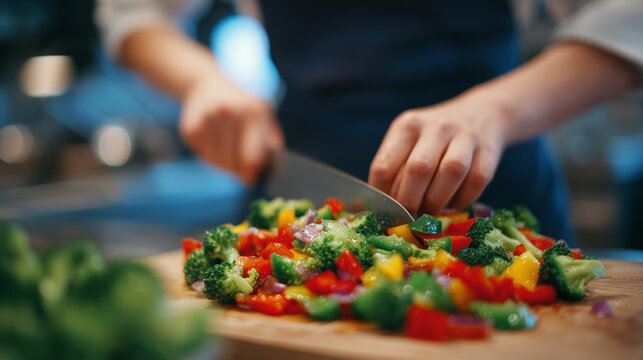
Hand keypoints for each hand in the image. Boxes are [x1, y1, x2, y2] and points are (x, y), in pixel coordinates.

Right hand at [179, 74, 283, 184]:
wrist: (207, 83)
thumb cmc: (244, 104)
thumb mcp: (264, 115)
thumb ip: (270, 143)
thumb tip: (270, 172)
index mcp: (251, 110)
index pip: (251, 157)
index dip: (252, 173)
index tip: (252, 179)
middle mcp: (227, 113)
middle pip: (233, 163)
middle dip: (239, 171)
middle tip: (243, 170)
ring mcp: (206, 120)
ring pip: (218, 162)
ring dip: (226, 165)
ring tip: (230, 153)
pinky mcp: (190, 128)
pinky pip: (204, 157)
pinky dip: (211, 157)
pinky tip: (216, 143)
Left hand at [368, 91, 511, 214]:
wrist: (482, 113)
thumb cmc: (435, 138)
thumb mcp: (410, 141)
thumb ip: (394, 169)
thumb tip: (376, 208)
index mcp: (407, 126)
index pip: (384, 166)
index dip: (383, 196)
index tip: (387, 212)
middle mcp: (435, 127)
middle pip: (418, 169)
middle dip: (410, 201)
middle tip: (409, 217)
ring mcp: (465, 136)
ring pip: (451, 172)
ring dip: (438, 201)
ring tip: (430, 213)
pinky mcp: (489, 150)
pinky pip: (476, 181)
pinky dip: (463, 200)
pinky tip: (454, 204)